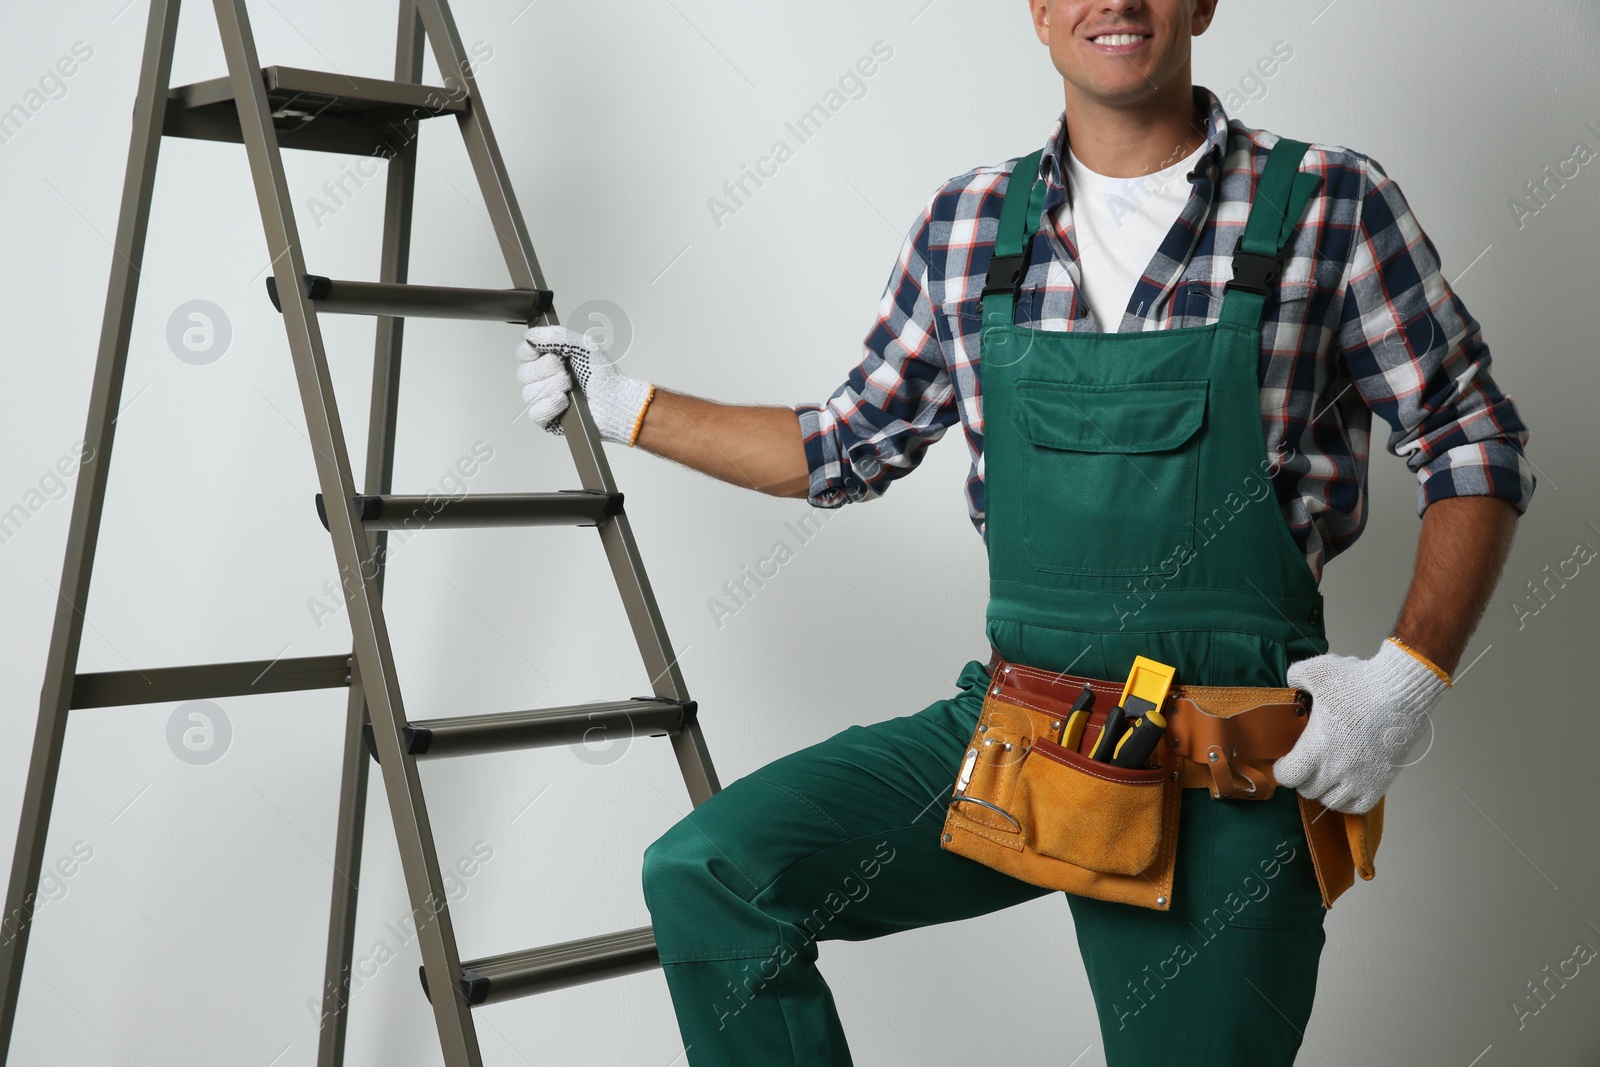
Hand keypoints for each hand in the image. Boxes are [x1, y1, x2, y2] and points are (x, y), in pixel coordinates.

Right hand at [515, 325, 653, 444]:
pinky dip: (550, 405)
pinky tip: (564, 401)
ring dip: (552, 387)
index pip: (522, 352)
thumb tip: (531, 337)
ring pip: (529, 393)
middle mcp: (542, 379)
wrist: (615, 400)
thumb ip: (557, 335)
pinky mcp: (547, 420)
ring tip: (570, 387)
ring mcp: (543, 400)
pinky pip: (535, 413)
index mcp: (547, 359)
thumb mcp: (582, 346)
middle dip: (546, 370)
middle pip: (523, 373)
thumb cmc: (603, 375)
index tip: (546, 353)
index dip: (528, 352)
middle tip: (566, 372)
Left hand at [1272, 638, 1449, 813]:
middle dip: (1303, 779)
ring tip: (1326, 777)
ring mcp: (1359, 778)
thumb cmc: (1359, 682)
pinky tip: (1346, 787)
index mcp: (1315, 747)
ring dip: (1324, 791)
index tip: (1285, 763)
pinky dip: (1348, 801)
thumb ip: (1296, 676)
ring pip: (1331, 801)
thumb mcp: (1318, 671)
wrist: (1400, 691)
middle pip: (1308, 790)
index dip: (1283, 770)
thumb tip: (1292, 683)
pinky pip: (1358, 806)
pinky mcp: (1380, 782)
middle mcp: (1336, 769)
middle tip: (1306, 767)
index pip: (1288, 776)